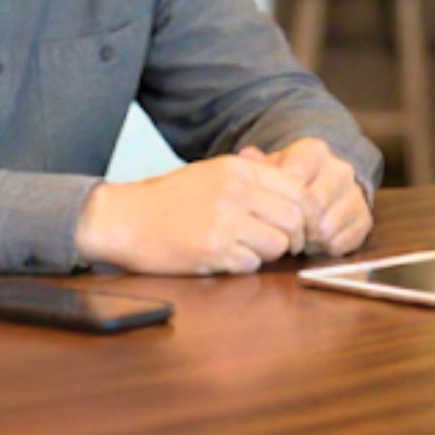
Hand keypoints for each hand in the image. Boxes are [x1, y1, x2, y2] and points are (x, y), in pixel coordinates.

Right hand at [76, 155, 312, 274]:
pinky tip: (227, 257)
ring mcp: (225, 221)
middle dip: (295, 239)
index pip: (299, 191)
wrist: (125, 218)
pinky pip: (251, 264)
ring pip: (277, 245)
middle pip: (295, 220)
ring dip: (269, 254)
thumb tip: (298, 192)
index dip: (309, 214)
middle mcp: (236, 191)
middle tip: (284, 246)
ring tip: (249, 250)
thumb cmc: (170, 199)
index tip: (304, 228)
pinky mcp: (212, 250)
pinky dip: (245, 265)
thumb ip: (254, 178)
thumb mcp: (214, 173)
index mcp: (240, 169)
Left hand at [244, 138, 373, 256]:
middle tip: (283, 233)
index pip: (293, 182)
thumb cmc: (287, 181)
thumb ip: (256, 165)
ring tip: (298, 238)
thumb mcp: (269, 170)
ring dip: (308, 239)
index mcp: (313, 151)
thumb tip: (248, 153)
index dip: (278, 204)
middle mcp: (340, 169)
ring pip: (325, 227)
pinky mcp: (364, 218)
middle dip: (294, 226)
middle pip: (312, 207)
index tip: (269, 213)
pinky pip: (341, 242)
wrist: (324, 189)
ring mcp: (355, 193)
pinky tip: (315, 243)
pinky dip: (324, 248)